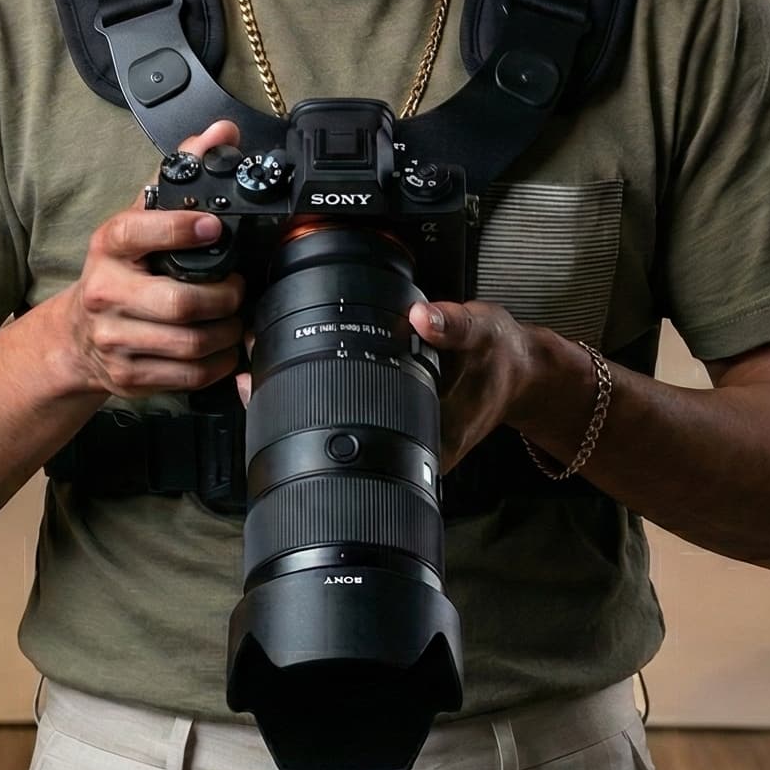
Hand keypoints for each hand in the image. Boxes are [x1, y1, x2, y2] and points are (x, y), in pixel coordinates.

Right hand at [48, 120, 246, 399]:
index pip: (139, 232)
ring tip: (236, 317)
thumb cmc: (120, 270)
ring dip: (227, 332)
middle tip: (239, 287)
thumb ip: (180, 174)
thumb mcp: (139, 219)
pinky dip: (218, 363)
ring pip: (190, 343)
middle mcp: (105, 293)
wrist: (76, 337)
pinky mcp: (128, 377)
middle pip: (179, 303)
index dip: (179, 230)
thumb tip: (221, 133)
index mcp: (109, 246)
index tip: (213, 227)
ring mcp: (114, 340)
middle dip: (224, 297)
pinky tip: (223, 347)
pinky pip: (188, 376)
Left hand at [231, 299, 551, 470]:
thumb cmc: (500, 360)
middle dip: (288, 409)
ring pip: (335, 430)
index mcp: (425, 444)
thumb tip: (423, 317)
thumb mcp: (481, 334)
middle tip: (251, 369)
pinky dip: (321, 391)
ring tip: (263, 365)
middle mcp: (406, 452)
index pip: (352, 446)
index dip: (303, 424)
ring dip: (298, 400)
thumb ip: (453, 326)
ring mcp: (396, 439)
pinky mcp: (391, 420)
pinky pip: (346, 412)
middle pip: (334, 444)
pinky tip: (298, 368)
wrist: (519, 371)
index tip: (265, 389)